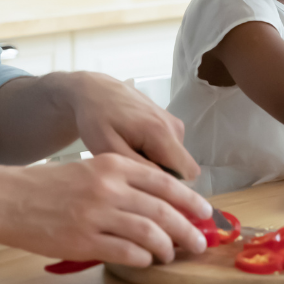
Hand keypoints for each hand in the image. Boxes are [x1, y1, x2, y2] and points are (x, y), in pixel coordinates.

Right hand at [0, 153, 209, 265]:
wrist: (8, 199)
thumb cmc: (50, 185)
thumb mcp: (91, 169)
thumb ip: (124, 181)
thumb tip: (162, 202)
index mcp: (113, 165)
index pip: (164, 183)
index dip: (189, 200)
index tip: (205, 212)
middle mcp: (108, 188)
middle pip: (162, 210)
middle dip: (187, 229)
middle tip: (199, 242)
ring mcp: (96, 215)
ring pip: (148, 233)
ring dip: (166, 247)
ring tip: (171, 253)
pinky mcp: (83, 241)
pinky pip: (125, 252)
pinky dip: (142, 258)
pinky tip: (145, 260)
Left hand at [47, 71, 200, 179]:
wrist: (96, 91)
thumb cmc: (97, 119)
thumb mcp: (108, 148)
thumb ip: (138, 167)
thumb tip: (165, 185)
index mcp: (161, 133)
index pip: (187, 173)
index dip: (172, 188)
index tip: (148, 191)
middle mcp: (175, 127)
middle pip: (183, 169)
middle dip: (162, 177)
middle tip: (132, 173)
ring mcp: (174, 123)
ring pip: (176, 161)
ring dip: (157, 165)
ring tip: (130, 157)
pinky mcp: (171, 122)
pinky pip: (171, 150)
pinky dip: (156, 155)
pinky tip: (134, 148)